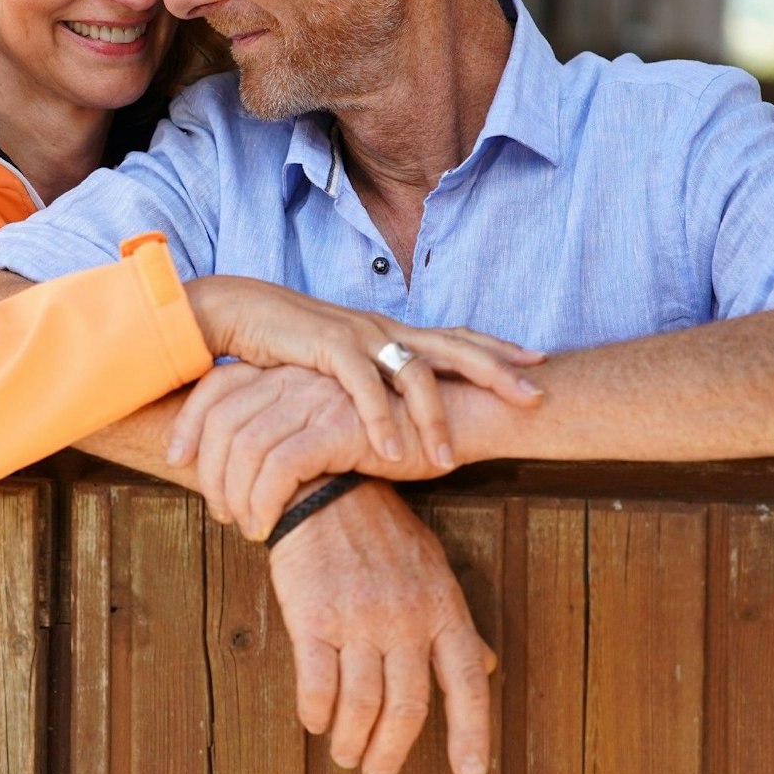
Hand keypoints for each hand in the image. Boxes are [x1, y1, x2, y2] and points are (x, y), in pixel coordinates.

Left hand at [177, 363, 455, 539]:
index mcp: (289, 369)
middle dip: (208, 471)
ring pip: (245, 448)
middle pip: (221, 419)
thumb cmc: (397, 429)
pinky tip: (271, 527)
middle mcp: (295, 376)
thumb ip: (293, 428)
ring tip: (248, 528)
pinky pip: (280, 467)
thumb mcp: (331, 422)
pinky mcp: (337, 425)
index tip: (174, 462)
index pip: (217, 388)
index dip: (188, 424)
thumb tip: (251, 464)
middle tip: (218, 513)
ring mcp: (315, 397)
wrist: (459, 418)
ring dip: (237, 496)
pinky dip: (266, 502)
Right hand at [178, 276, 541, 472]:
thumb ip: (370, 382)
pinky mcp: (327, 346)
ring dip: (435, 418)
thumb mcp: (339, 363)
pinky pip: (363, 387)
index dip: (497, 349)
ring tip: (449, 460)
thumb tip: (398, 413)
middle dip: (497, 371)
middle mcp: (383, 329)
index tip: (538, 362)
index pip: (455, 337)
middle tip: (534, 396)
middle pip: (454, 346)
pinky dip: (380, 420)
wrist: (236, 312)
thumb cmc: (286, 345)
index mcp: (390, 332)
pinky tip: (394, 452)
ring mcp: (358, 335)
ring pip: (414, 372)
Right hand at [268, 479, 495, 773]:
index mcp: (442, 608)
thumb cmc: (382, 533)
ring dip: (352, 740)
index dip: (473, 733)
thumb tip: (486, 666)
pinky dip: (317, 712)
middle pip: (408, 706)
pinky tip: (316, 720)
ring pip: (362, 703)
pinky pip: (317, 682)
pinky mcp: (313, 616)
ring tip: (345, 753)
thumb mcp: (433, 570)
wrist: (325, 491)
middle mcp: (406, 617)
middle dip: (392, 750)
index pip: (466, 682)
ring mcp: (359, 618)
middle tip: (378, 771)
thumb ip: (454, 624)